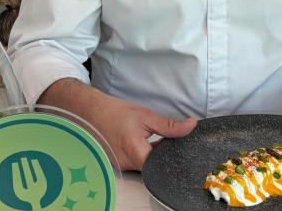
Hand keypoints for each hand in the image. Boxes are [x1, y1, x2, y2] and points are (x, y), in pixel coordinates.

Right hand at [39, 78, 196, 170]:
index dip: (173, 159)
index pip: (161, 166)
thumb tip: (191, 126)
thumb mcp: (145, 115)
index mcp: (134, 151)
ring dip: (154, 157)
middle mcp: (126, 163)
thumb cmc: (115, 112)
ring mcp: (121, 166)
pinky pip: (137, 165)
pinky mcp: (119, 165)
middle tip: (170, 144)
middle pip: (154, 168)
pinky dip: (145, 156)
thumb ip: (169, 126)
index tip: (181, 150)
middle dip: (164, 158)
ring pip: (145, 167)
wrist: (90, 112)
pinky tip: (146, 144)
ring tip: (155, 141)